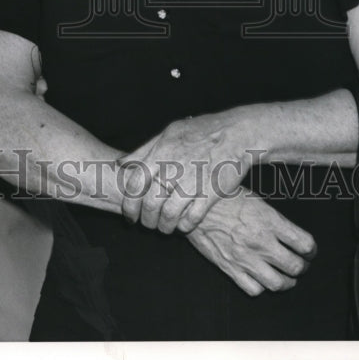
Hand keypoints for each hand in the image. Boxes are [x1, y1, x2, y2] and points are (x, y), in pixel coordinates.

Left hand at [119, 110, 255, 234]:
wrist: (237, 133)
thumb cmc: (201, 131)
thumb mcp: (169, 132)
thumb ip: (144, 149)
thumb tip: (121, 163)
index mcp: (161, 152)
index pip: (134, 184)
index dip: (129, 204)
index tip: (130, 215)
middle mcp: (174, 167)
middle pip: (150, 203)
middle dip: (145, 220)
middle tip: (147, 224)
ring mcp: (193, 181)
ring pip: (169, 215)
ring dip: (164, 227)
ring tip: (165, 228)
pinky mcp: (211, 193)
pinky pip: (192, 219)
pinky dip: (184, 226)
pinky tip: (183, 225)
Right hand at [186, 191, 316, 295]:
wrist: (193, 205)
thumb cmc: (223, 197)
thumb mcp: (254, 199)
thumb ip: (273, 218)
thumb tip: (289, 231)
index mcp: (269, 220)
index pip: (304, 244)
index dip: (311, 249)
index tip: (308, 249)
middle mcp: (261, 241)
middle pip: (295, 267)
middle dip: (301, 267)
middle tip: (299, 263)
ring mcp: (246, 257)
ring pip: (278, 283)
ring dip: (286, 282)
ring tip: (284, 277)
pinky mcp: (230, 268)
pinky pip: (254, 289)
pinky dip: (260, 287)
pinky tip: (260, 278)